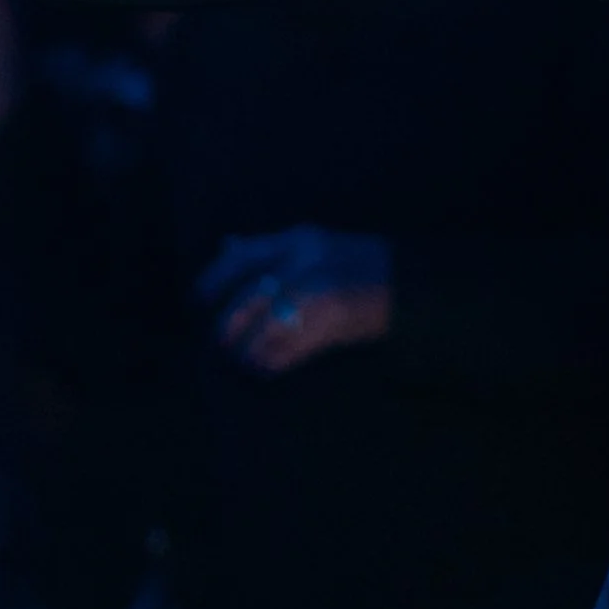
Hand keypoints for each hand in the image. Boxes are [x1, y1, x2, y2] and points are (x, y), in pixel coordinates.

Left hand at [197, 225, 392, 374]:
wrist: (409, 285)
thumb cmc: (358, 263)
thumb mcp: (316, 244)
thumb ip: (271, 247)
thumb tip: (226, 245)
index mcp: (298, 240)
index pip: (241, 257)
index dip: (213, 281)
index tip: (199, 300)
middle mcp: (304, 262)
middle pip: (245, 301)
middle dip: (228, 328)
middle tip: (224, 344)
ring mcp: (318, 292)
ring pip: (261, 330)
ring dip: (248, 352)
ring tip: (246, 360)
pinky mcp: (330, 321)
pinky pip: (284, 350)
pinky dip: (270, 364)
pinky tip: (268, 367)